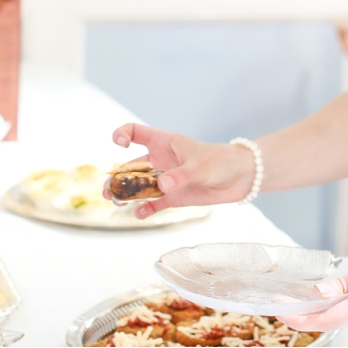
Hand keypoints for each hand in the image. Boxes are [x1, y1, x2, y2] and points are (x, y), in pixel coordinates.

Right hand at [104, 121, 256, 217]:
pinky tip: (139, 214)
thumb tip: (161, 186)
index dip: (123, 135)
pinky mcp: (173, 197)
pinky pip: (154, 204)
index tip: (119, 144)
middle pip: (130, 166)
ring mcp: (165, 180)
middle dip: (117, 178)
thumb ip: (180, 176)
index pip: (135, 132)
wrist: (239, 177)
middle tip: (109, 191)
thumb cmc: (220, 161)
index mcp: (163, 143)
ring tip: (117, 203)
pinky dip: (145, 210)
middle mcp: (160, 160)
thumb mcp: (199, 166)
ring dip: (126, 195)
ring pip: (139, 187)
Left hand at [275, 238, 347, 333]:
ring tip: (320, 290)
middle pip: (332, 321)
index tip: (281, 313)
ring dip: (331, 306)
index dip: (300, 319)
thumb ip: (343, 283)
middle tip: (286, 301)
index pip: (326, 319)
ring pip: (346, 317)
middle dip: (309, 312)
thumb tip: (319, 293)